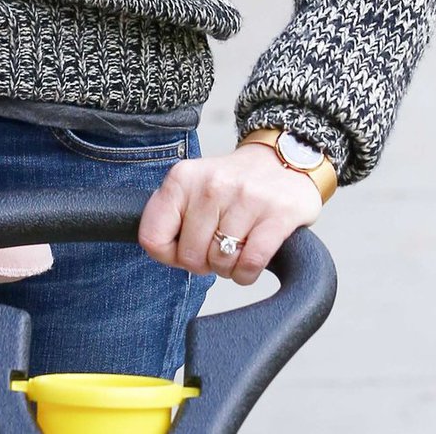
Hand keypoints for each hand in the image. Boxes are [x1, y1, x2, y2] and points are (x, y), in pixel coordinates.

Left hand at [138, 142, 322, 285]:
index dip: (168, 255)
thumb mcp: (191, 187)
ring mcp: (246, 198)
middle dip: (203, 262)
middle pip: (190, 257)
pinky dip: (247, 273)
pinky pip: (250, 265)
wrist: (282, 161)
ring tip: (235, 246)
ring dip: (228, 267)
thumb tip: (158, 249)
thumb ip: (168, 216)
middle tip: (216, 246)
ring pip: (221, 262)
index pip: (153, 237)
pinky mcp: (277, 215)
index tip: (184, 246)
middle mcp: (212, 185)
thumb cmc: (232, 184)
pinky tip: (250, 258)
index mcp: (183, 178)